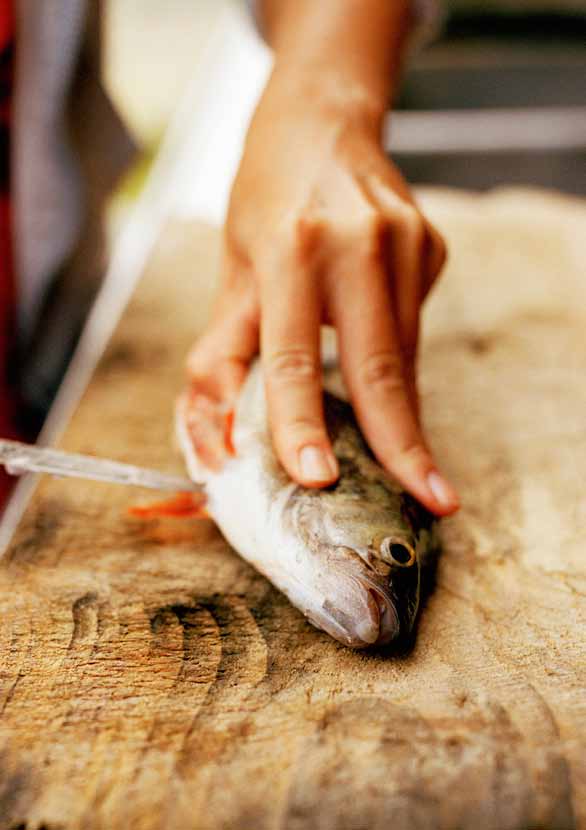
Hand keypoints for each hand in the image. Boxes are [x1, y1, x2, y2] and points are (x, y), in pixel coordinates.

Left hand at [187, 67, 458, 515]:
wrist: (323, 123)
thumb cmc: (265, 202)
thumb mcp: (231, 271)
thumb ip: (223, 356)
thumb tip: (219, 440)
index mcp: (289, 249)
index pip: (293, 355)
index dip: (302, 422)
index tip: (319, 478)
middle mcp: (357, 243)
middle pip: (380, 366)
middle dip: (403, 444)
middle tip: (433, 498)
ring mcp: (406, 241)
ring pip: (405, 354)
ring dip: (401, 413)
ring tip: (411, 461)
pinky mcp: (432, 246)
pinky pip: (415, 326)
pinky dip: (398, 361)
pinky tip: (379, 346)